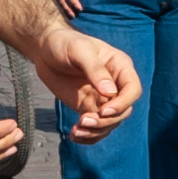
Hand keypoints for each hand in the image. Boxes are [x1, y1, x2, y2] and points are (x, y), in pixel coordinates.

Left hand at [34, 25, 141, 140]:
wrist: (45, 49)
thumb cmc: (64, 43)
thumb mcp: (79, 50)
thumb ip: (95, 69)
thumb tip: (110, 92)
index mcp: (120, 67)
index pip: (132, 90)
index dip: (122, 104)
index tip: (103, 111)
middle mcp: (116, 85)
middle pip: (123, 111)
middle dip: (106, 121)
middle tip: (83, 121)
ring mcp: (103, 98)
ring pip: (110, 123)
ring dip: (95, 131)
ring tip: (76, 130)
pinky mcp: (89, 108)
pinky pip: (95, 127)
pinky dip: (87, 136)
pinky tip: (74, 135)